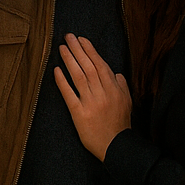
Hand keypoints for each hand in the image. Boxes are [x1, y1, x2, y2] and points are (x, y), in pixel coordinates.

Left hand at [53, 33, 132, 161]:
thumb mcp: (127, 102)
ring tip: (62, 48)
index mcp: (114, 90)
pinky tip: (56, 70)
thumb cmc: (120, 124)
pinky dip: (62, 81)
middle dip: (78, 49)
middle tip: (68, 37)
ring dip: (69, 60)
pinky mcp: (79, 114)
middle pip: (88, 67)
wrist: (116, 147)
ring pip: (79, 76)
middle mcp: (102, 94)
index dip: (90, 50)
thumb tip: (115, 73)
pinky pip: (69, 94)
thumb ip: (121, 86)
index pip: (100, 65)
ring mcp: (90, 103)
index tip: (81, 39)